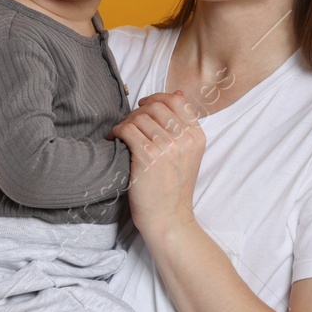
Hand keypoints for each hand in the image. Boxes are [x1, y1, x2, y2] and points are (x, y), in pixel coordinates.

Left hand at [109, 90, 204, 238]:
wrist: (168, 218)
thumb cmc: (173, 188)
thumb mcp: (188, 154)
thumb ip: (183, 125)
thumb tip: (178, 93)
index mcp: (197, 136)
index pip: (176, 100)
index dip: (156, 98)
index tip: (144, 107)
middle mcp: (185, 139)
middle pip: (155, 107)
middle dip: (138, 112)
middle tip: (129, 125)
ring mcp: (167, 147)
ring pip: (139, 117)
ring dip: (125, 123)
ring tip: (121, 135)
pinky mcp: (148, 156)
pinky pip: (127, 130)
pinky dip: (116, 132)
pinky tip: (114, 141)